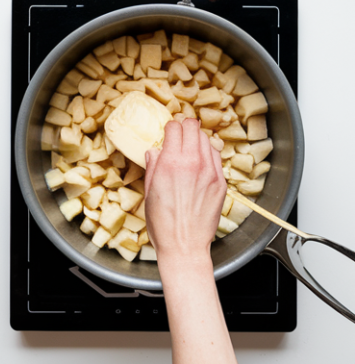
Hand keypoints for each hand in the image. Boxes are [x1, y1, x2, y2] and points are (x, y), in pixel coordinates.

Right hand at [143, 118, 226, 264]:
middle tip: (180, 130)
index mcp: (170, 163)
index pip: (175, 128)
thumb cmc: (162, 221)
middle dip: (185, 126)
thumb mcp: (149, 190)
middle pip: (193, 128)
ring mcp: (210, 172)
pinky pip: (216, 157)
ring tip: (191, 143)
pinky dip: (208, 153)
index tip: (168, 129)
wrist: (184, 243)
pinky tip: (201, 159)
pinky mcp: (221, 182)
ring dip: (197, 138)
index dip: (170, 126)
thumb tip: (154, 152)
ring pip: (207, 140)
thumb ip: (153, 166)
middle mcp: (192, 163)